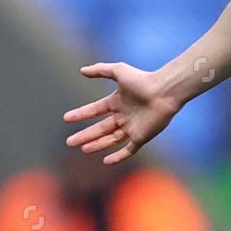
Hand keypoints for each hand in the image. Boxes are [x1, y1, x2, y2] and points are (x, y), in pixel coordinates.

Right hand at [62, 62, 176, 164]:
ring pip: (111, 139)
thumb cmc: (143, 80)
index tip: (66, 118)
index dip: (81, 114)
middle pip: (100, 128)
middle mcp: (123, 116)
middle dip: (85, 135)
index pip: (95, 110)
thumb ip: (100, 70)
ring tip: (83, 148)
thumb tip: (82, 71)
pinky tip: (106, 160)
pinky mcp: (141, 137)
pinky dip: (118, 156)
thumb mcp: (118, 71)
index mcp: (117, 102)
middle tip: (69, 142)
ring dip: (97, 144)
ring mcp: (132, 128)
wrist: (164, 92)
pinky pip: (129, 150)